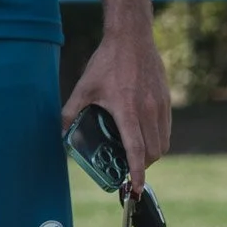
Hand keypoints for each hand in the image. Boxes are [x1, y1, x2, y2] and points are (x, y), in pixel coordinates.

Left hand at [61, 24, 170, 193]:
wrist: (132, 38)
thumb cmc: (106, 62)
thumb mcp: (84, 87)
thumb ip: (71, 112)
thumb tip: (60, 133)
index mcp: (127, 110)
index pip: (136, 150)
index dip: (136, 173)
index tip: (135, 188)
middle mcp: (147, 110)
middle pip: (153, 152)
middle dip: (142, 166)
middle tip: (128, 168)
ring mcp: (160, 105)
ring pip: (163, 143)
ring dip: (151, 154)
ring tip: (136, 154)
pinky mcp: (166, 99)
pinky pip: (166, 129)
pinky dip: (158, 139)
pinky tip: (144, 135)